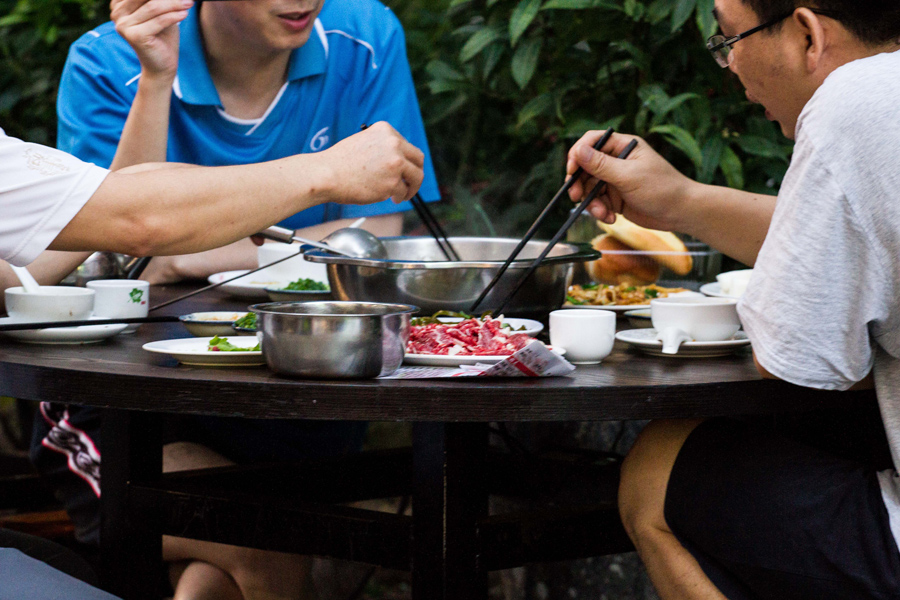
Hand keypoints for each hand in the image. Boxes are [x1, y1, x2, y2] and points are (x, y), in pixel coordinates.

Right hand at [111, 0, 192, 78]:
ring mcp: (123, 26)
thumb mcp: (160, 13)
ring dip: (174, 3)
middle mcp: (117, 14)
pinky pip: (158, 21)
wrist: (161, 66)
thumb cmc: (162, 37)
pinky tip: (184, 14)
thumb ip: (159, 1)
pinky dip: (173, 16)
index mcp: (119, 6)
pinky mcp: (134, 36)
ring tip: (188, 3)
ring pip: (153, 6)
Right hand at [320, 121, 425, 204]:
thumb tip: (400, 161)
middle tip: (411, 183)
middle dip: (416, 172)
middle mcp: (394, 144)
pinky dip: (398, 197)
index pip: (406, 145)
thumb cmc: (340, 162)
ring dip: (412, 187)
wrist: (327, 174)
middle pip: (418, 159)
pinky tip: (391, 198)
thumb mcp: (364, 142)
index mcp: (385, 130)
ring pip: (416, 177)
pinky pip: (402, 192)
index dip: (406, 159)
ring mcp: (395, 163)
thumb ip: (383, 147)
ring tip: (402, 195)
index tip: (403, 169)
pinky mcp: (392, 182)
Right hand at [566, 130, 695, 232]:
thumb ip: (601, 164)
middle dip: (580, 183)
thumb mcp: (628, 175)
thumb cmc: (661, 188)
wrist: (680, 212)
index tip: (572, 170)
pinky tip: (611, 218)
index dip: (578, 154)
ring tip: (603, 213)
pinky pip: (597, 202)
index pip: (592, 142)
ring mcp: (615, 179)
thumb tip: (577, 151)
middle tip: (576, 196)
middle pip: (585, 167)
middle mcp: (617, 160)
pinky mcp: (615, 197)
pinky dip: (600, 211)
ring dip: (592, 202)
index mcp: (623, 146)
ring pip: (589, 187)